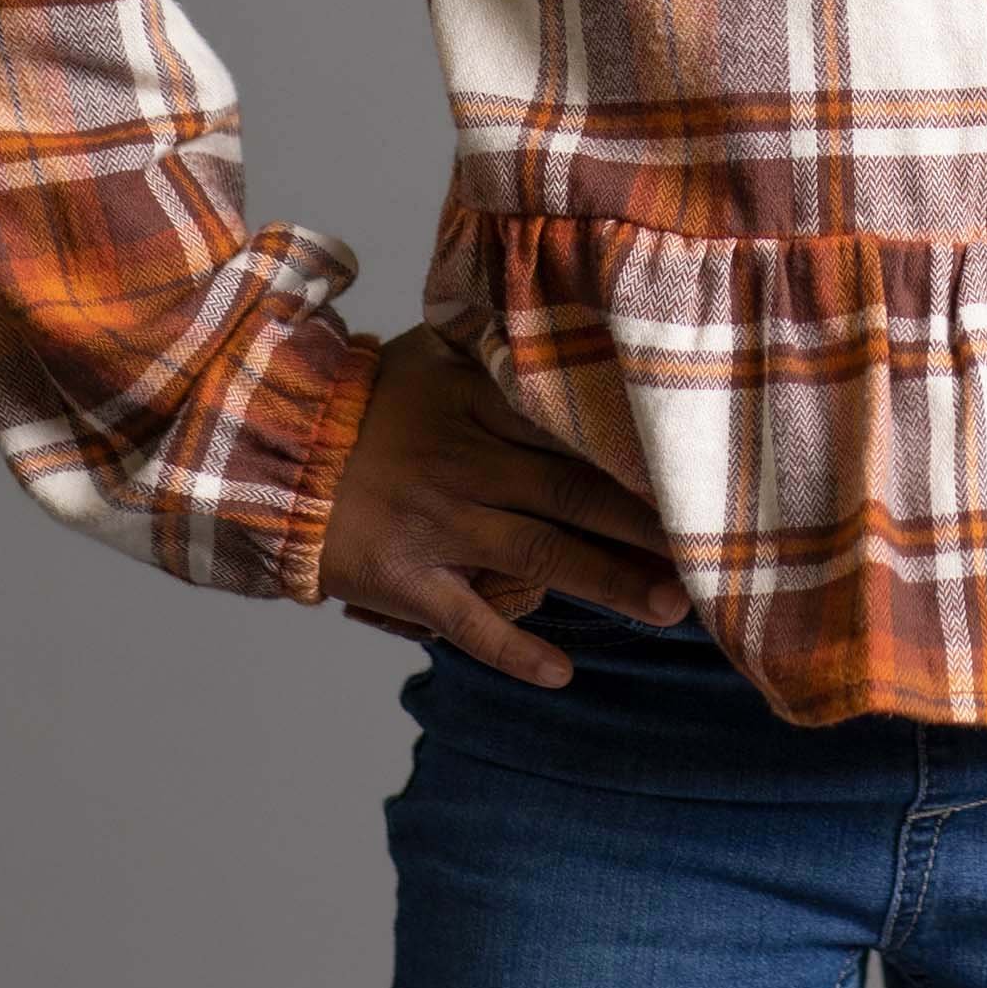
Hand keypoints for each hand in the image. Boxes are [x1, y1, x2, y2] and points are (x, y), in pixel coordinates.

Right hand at [317, 323, 688, 687]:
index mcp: (477, 401)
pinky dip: (515, 650)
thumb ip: (494, 341)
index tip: (694, 466)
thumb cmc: (367, 397)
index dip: (634, 450)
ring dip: (610, 583)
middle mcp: (467, 463)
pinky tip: (563, 673)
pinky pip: (468, 621)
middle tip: (711, 546)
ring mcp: (439, 525)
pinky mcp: (407, 579)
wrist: (274, 451)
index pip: (571, 425)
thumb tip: (562, 314)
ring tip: (675, 608)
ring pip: (541, 556)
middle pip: (575, 493)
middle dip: (647, 524)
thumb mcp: (430, 349)